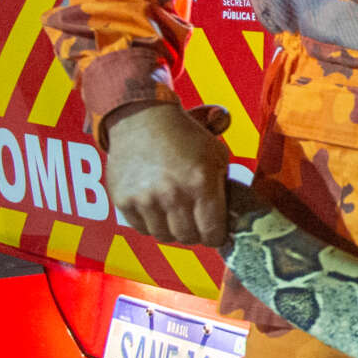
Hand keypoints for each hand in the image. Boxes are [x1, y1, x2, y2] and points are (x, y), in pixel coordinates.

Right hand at [105, 101, 230, 248]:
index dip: (216, 237)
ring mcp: (146, 199)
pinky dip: (151, 224)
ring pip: (163, 236)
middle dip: (195, 234)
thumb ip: (225, 186)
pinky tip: (156, 208)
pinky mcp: (124, 201)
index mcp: (201, 182)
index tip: (216, 234)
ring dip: (172, 230)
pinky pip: (141, 228)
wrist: (142, 119)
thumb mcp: (216, 154)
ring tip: (175, 214)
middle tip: (196, 225)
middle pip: (188, 237)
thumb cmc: (184, 137)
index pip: (212, 231)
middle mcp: (173, 194)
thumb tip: (232, 215)